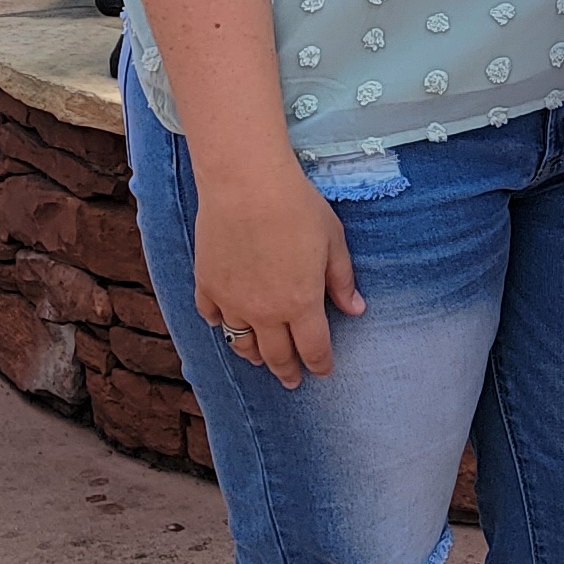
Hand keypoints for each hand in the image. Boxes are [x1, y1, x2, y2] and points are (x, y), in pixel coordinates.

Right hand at [190, 159, 364, 388]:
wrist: (245, 183)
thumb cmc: (296, 206)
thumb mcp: (333, 240)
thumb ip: (342, 279)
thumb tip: (355, 309)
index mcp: (301, 304)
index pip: (313, 349)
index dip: (320, 364)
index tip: (323, 371)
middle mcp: (265, 312)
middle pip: (276, 356)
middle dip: (287, 371)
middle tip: (292, 380)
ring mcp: (232, 301)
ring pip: (241, 343)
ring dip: (253, 355)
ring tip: (259, 359)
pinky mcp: (207, 285)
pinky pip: (212, 316)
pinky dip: (221, 323)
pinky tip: (227, 321)